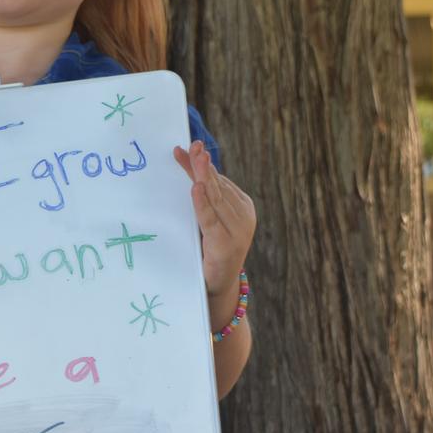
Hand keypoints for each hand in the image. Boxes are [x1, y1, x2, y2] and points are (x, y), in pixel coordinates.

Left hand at [173, 140, 255, 311]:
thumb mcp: (209, 218)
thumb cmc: (211, 247)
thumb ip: (203, 197)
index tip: (188, 147)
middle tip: (193, 147)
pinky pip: (210, 219)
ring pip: (215, 198)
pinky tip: (196, 188)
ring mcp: (237, 230)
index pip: (218, 180)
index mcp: (243, 206)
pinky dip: (202, 203)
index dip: (202, 164)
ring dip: (202, 177)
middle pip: (217, 185)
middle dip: (202, 165)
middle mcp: (243, 215)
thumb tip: (191, 172)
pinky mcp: (225, 244)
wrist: (218, 285)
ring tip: (195, 159)